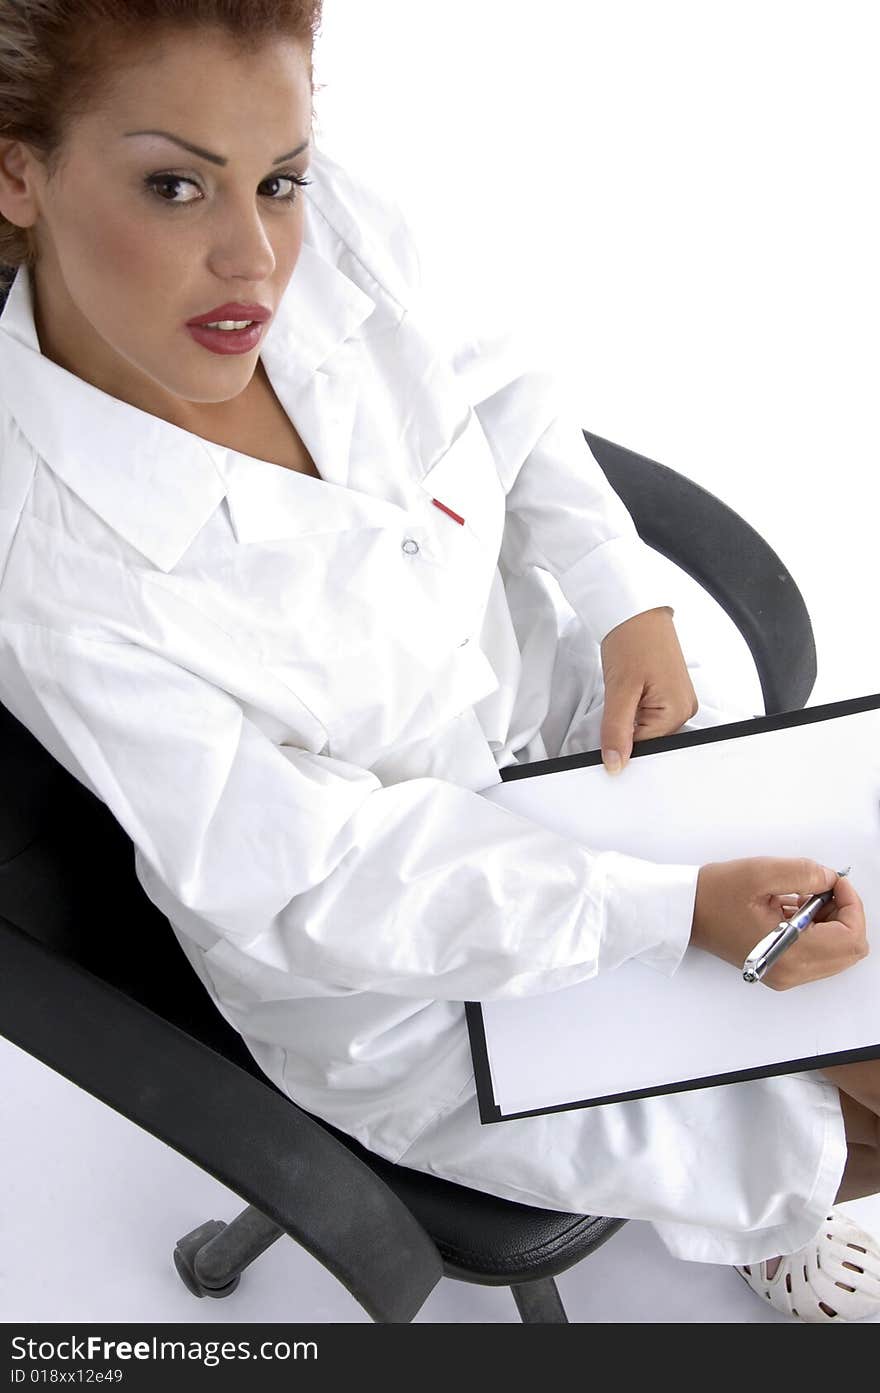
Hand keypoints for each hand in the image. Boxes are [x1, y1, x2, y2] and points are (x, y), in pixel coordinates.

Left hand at [599, 607, 697, 773]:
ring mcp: (678, 700)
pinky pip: (650, 715)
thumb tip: (615, 764)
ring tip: (624, 695)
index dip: (621, 744)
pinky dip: (634, 711)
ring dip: (630, 720)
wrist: (633, 611)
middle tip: (616, 707)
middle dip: (627, 733)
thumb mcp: (619, 691)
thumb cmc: (631, 641)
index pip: (646, 749)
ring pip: (647, 729)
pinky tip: (629, 695)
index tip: (608, 732)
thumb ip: (617, 731)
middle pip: (649, 741)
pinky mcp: (669, 692)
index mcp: (678, 712)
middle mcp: (685, 709)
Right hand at [690, 858, 867, 989]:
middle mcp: (791, 971)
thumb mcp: (761, 873)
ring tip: (802, 896)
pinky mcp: (781, 968)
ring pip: (837, 951)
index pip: (851, 938)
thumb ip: (804, 873)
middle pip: (850, 949)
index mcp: (789, 953)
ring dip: (830, 920)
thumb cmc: (714, 895)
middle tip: (821, 888)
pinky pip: (819, 953)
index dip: (852, 905)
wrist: (685, 912)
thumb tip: (831, 879)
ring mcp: (786, 973)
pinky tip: (794, 907)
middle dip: (844, 913)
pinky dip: (817, 928)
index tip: (834, 882)